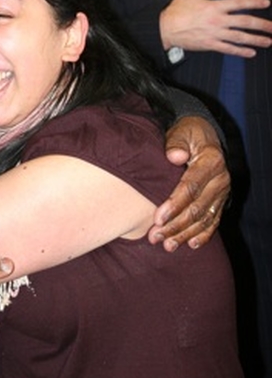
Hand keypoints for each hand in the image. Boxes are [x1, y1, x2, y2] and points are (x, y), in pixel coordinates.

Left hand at [148, 115, 229, 250]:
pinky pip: (214, 220)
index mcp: (211, 161)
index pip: (191, 187)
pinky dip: (203, 234)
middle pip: (197, 208)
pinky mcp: (220, 200)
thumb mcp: (181, 132)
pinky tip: (191, 245)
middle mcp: (220, 179)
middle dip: (175, 225)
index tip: (157, 218)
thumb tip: (175, 157)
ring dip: (185, 234)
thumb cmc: (187, 133)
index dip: (174, 204)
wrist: (204, 133)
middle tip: (155, 237)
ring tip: (167, 245)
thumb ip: (176, 143)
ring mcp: (222, 192)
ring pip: (204, 218)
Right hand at [159, 0, 271, 56]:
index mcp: (214, 6)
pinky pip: (228, 49)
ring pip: (240, 37)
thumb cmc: (177, 9)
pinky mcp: (210, 45)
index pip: (239, 3)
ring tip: (269, 41)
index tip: (266, 3)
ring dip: (256, 40)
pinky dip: (240, 51)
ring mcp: (215, 34)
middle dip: (262, 25)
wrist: (165, 28)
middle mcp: (218, 20)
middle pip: (245, 22)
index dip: (254, 3)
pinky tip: (251, 52)